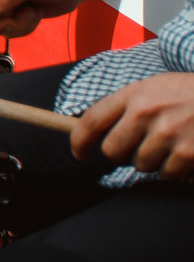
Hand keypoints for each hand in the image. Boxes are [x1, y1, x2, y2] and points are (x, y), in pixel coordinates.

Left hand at [72, 74, 193, 176]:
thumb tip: (95, 128)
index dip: (79, 141)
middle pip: (112, 150)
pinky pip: (166, 174)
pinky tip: (184, 153)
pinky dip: (173, 169)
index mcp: (134, 94)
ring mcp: (167, 134)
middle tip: (135, 149)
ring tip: (168, 145)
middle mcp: (145, 113)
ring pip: (140, 165)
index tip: (78, 153)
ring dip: (151, 161)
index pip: (91, 120)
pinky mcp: (187, 153)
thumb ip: (127, 104)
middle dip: (120, 155)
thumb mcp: (155, 87)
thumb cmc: (189, 93)